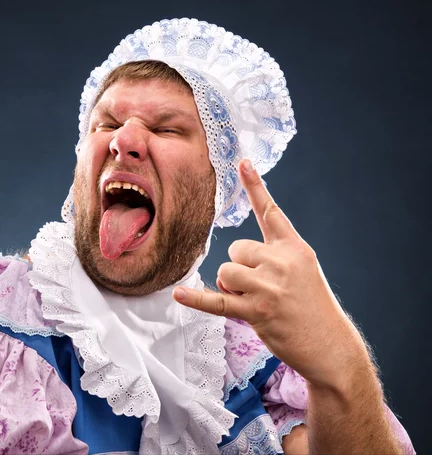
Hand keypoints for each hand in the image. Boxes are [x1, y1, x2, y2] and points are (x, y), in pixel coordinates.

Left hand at [174, 159, 367, 386]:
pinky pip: (217, 301)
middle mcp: (282, 262)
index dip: (256, 186)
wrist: (330, 345)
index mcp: (294, 247)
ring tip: (254, 301)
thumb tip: (236, 259)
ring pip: (227, 271)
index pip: (271, 211)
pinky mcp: (256, 312)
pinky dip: (197, 298)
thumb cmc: (313, 306)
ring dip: (232, 287)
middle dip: (241, 268)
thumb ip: (275, 254)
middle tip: (262, 288)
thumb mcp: (304, 269)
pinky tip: (179, 294)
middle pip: (236, 249)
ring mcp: (269, 287)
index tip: (243, 163)